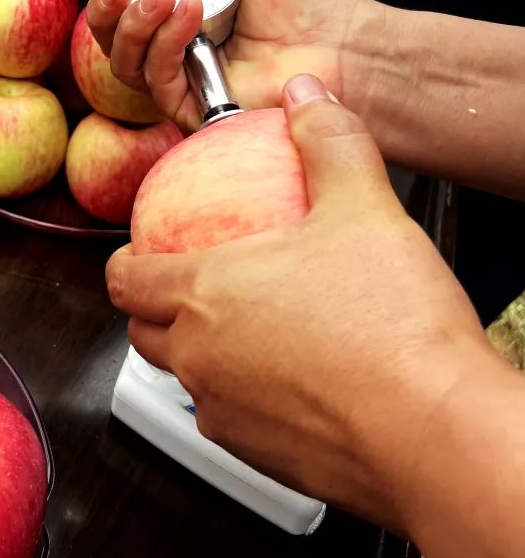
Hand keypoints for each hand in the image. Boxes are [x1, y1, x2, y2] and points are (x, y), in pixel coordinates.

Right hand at [86, 0, 371, 131]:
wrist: (344, 42)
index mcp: (185, 18)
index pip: (128, 10)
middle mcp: (177, 52)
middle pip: (114, 40)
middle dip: (107, 7)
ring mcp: (184, 83)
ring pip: (126, 62)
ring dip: (134, 22)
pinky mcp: (194, 109)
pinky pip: (157, 79)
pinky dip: (166, 41)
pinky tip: (191, 11)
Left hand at [105, 75, 499, 530]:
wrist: (433, 434)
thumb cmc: (389, 326)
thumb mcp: (362, 208)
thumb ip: (328, 145)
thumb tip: (306, 98)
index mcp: (201, 294)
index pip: (124, 279)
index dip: (124, 262)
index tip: (139, 253)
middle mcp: (196, 358)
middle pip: (143, 331)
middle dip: (152, 309)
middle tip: (187, 289)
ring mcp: (221, 412)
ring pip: (185, 379)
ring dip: (197, 355)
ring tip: (245, 332)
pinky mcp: (256, 458)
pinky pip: (229, 420)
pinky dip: (242, 398)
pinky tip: (290, 381)